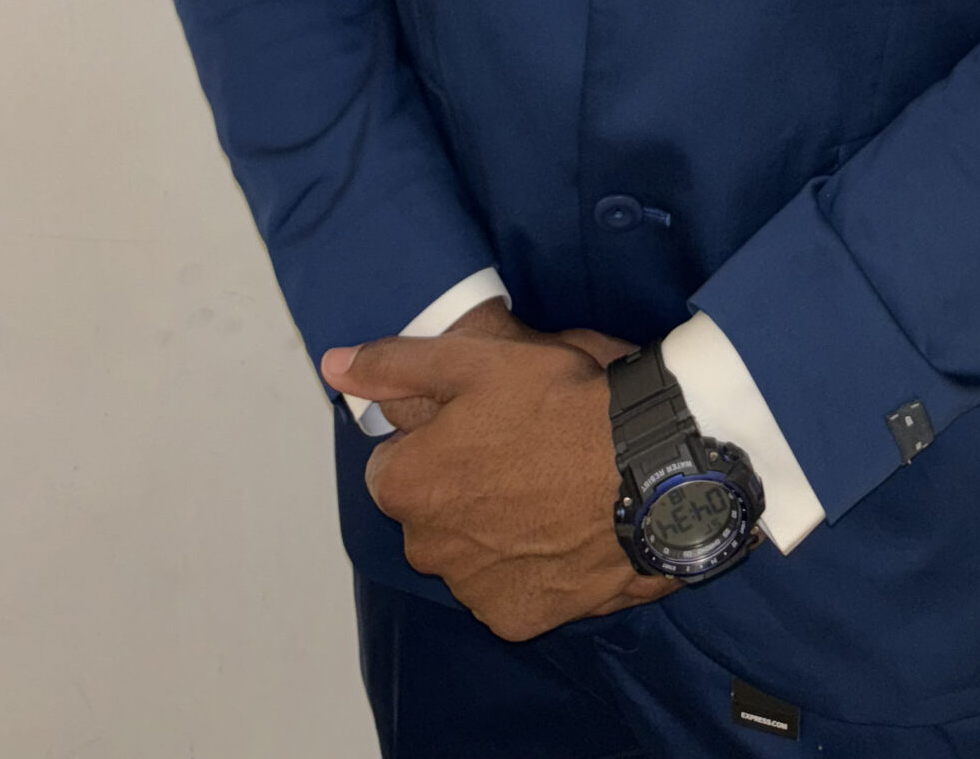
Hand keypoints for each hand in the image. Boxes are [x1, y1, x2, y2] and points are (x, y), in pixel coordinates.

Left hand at [319, 305, 678, 638]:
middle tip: (517, 451)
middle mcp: (426, 549)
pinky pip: (507, 590)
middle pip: (429, 514)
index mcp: (404, 485)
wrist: (644, 470)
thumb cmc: (558, 406)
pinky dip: (526, 567)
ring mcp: (472, 591)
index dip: (434, 440)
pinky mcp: (518, 619)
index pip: (393, 465)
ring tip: (546, 489)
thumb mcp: (473, 360)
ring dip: (492, 529)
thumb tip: (334, 366)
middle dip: (459, 488)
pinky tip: (560, 531)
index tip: (478, 424)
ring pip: (467, 554)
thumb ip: (395, 365)